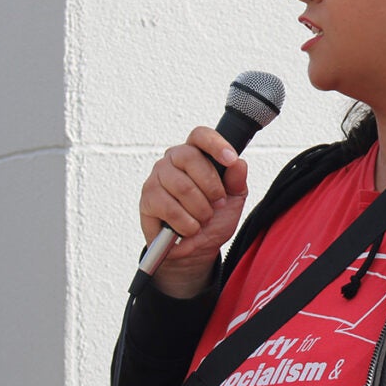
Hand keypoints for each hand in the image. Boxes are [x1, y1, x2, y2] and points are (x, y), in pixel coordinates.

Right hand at [139, 126, 248, 296]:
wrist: (196, 250)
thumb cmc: (214, 218)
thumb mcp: (233, 199)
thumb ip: (237, 180)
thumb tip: (238, 163)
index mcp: (195, 153)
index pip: (201, 135)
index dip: (215, 144)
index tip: (230, 159)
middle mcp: (172, 159)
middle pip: (191, 158)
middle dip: (211, 187)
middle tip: (218, 204)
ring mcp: (157, 177)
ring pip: (182, 186)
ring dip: (200, 209)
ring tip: (203, 220)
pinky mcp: (147, 199)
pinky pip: (169, 208)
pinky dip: (186, 223)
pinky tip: (189, 229)